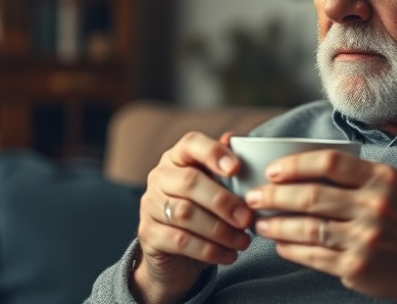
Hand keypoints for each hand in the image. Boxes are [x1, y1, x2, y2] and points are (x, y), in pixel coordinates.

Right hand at [131, 131, 253, 303]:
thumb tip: (234, 139)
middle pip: (190, 182)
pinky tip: (229, 255)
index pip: (191, 144)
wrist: (174, 257)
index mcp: (177, 158)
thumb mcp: (215, 189)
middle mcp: (159, 177)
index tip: (236, 169)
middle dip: (223, 201)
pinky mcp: (148, 234)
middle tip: (247, 218)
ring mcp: (149, 205)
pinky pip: (180, 240)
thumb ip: (226, 168)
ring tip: (243, 241)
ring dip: (220, 230)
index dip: (214, 153)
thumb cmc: (202, 214)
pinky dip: (210, 250)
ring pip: (185, 214)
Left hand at [245, 150, 396, 301]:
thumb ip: (352, 174)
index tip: (272, 171)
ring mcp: (366, 238)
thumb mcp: (388, 185)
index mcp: (381, 178)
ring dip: (276, 225)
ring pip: (307, 228)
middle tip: (253, 197)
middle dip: (274, 196)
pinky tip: (279, 244)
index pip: (330, 162)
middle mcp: (374, 206)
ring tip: (260, 224)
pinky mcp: (357, 266)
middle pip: (311, 196)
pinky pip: (313, 255)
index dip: (295, 165)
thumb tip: (296, 170)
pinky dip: (291, 249)